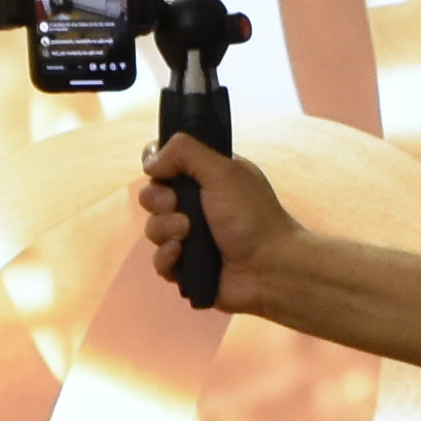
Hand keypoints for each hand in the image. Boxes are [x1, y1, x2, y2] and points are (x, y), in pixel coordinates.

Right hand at [137, 137, 297, 315]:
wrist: (269, 268)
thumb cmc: (252, 216)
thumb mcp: (223, 170)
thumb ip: (184, 152)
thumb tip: (151, 161)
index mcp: (207, 176)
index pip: (167, 162)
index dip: (155, 164)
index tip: (156, 170)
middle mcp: (196, 204)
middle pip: (152, 194)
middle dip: (159, 200)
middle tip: (177, 205)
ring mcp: (189, 236)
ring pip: (153, 228)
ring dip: (165, 229)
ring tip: (187, 235)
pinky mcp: (185, 266)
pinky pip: (158, 260)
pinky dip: (167, 257)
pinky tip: (182, 255)